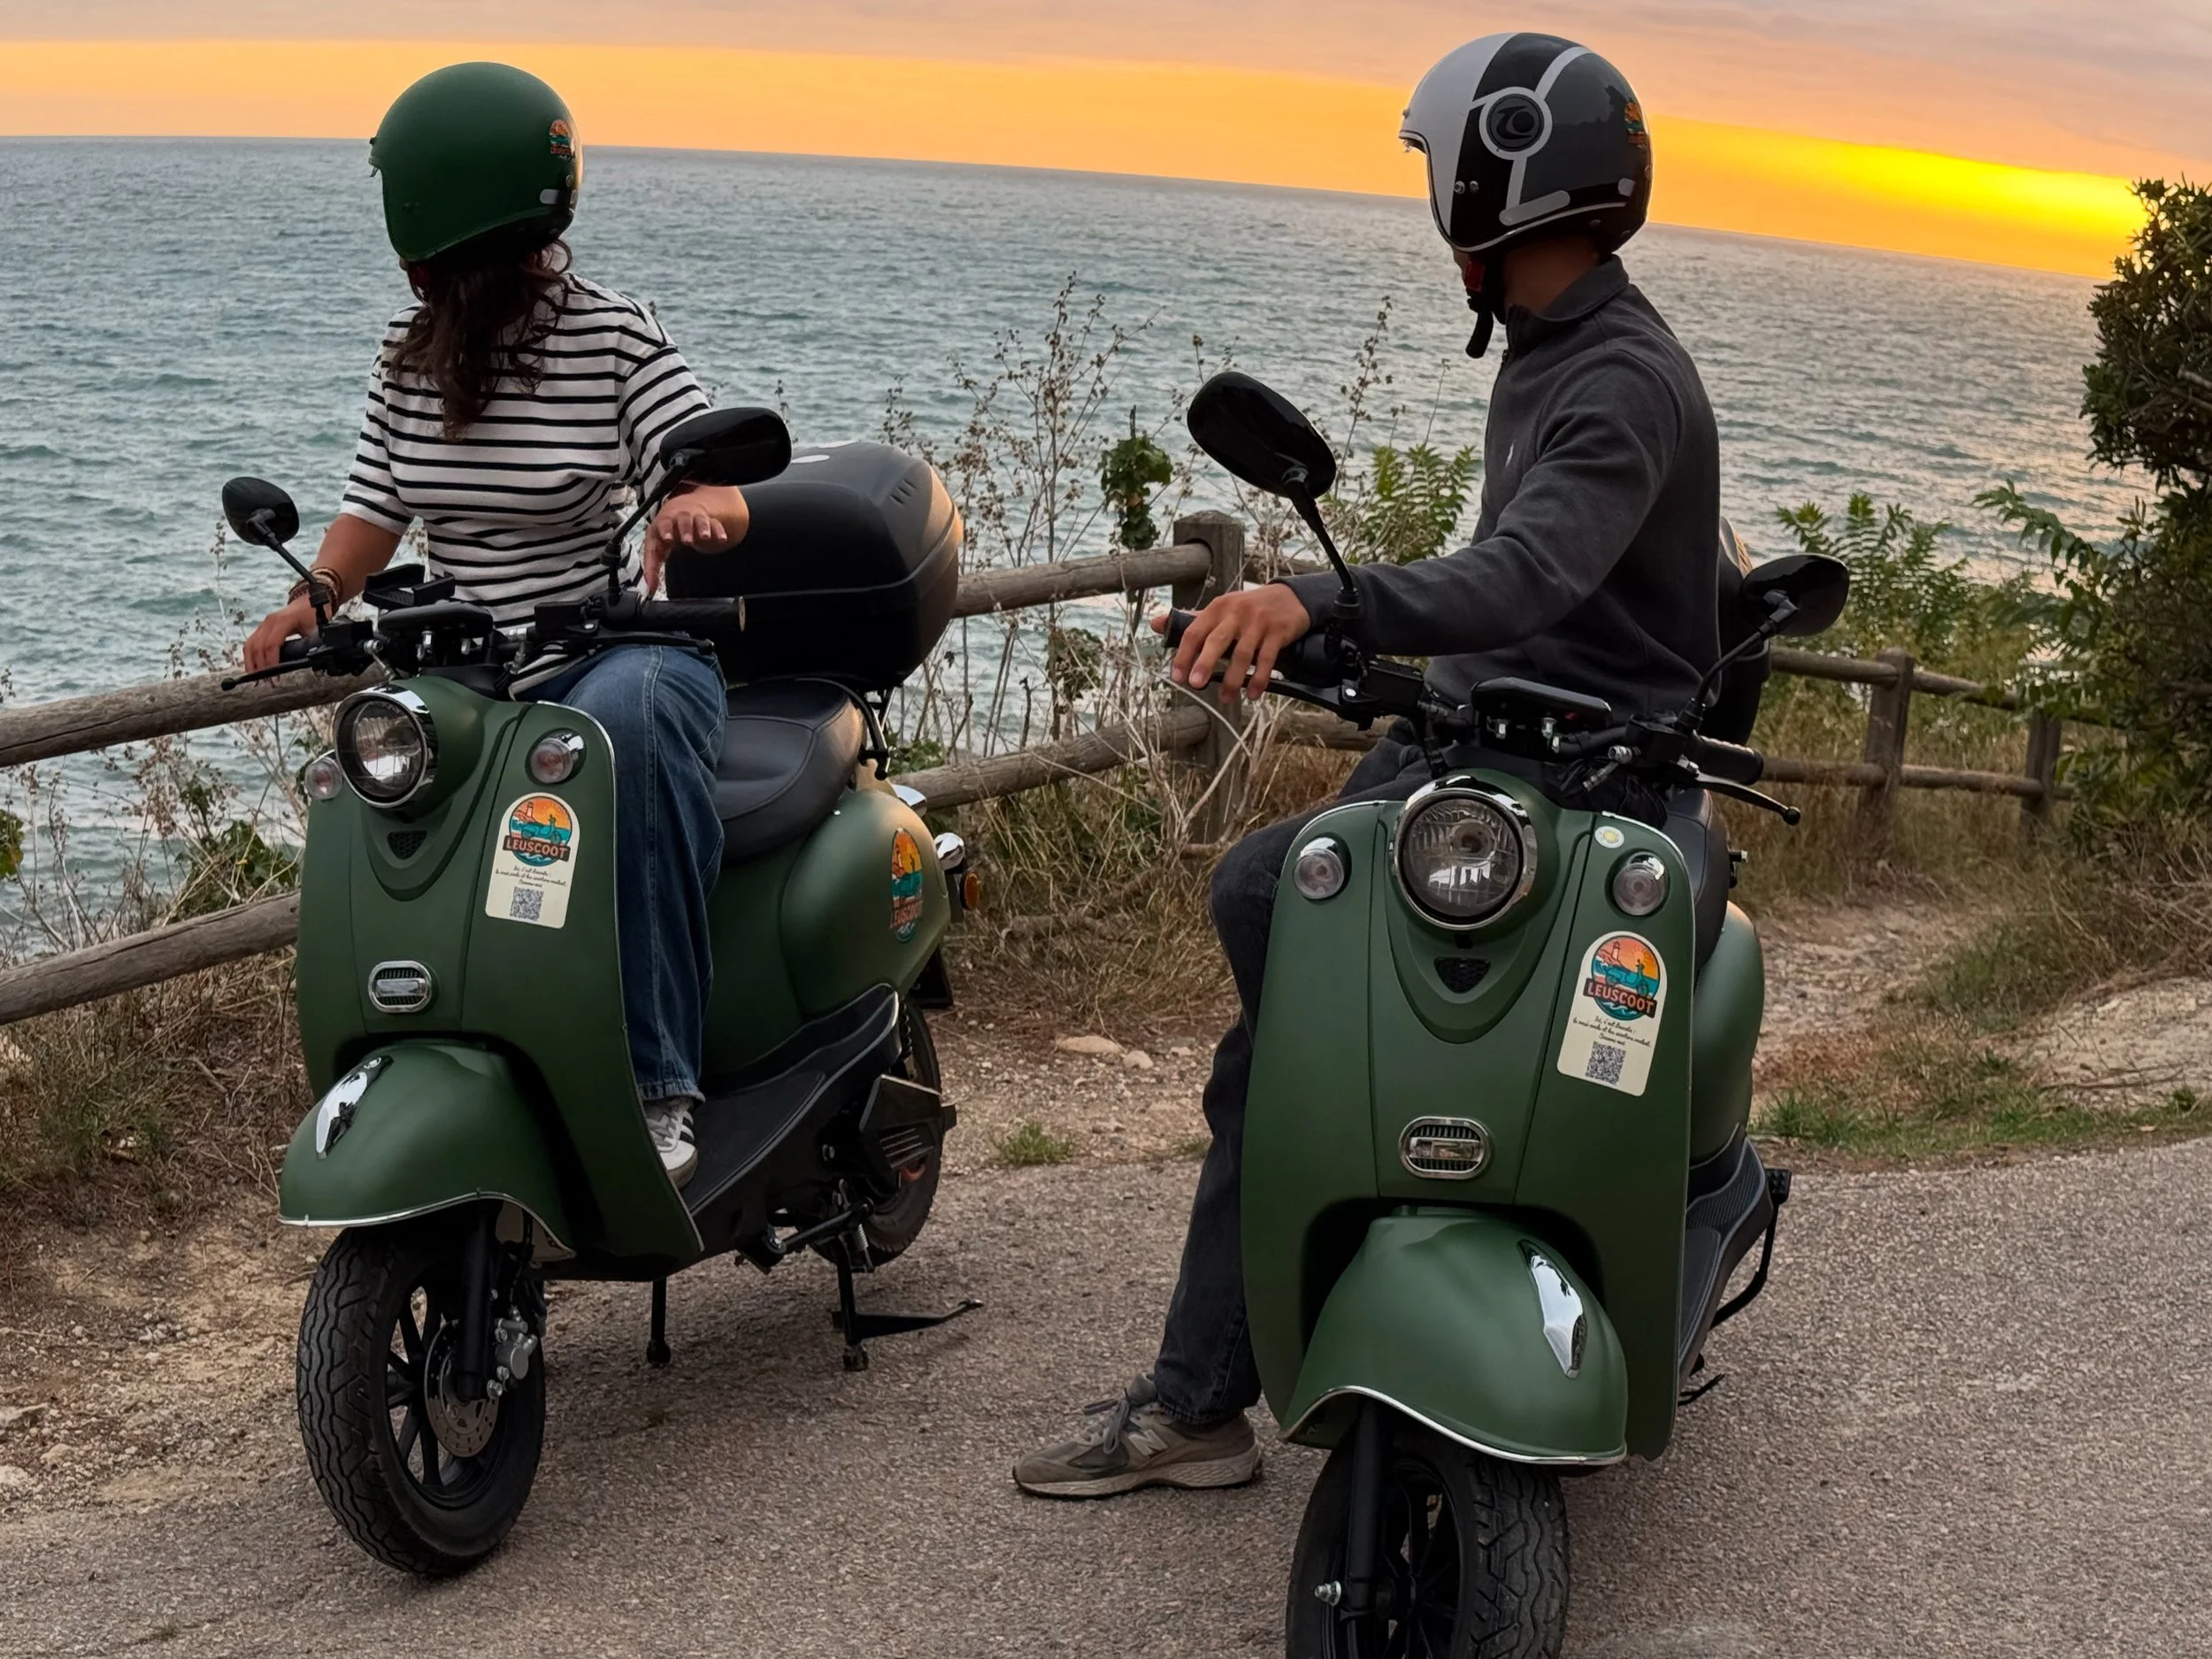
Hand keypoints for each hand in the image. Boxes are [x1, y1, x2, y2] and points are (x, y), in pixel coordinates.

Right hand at [242, 597, 319, 672]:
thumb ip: (314, 643)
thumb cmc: (312, 614)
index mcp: (283, 620)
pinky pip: (250, 643)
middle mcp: (269, 622)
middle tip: (267, 682)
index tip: (275, 676)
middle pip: (258, 647)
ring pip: (250, 645)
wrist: (306, 601)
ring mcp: (263, 625)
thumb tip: (314, 660)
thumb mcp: (316, 628)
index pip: (272, 644)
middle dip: (261, 666)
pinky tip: (252, 669)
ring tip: (257, 679)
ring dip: (251, 664)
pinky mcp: (260, 629)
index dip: (271, 661)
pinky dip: (249, 657)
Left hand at [642, 493, 731, 594]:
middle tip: (687, 540)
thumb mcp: (656, 547)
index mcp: (664, 523)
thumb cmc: (667, 533)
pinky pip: (716, 525)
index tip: (668, 539)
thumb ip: (651, 567)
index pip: (663, 526)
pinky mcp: (710, 522)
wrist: (682, 508)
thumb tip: (648, 589)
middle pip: (682, 520)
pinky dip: (719, 531)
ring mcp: (696, 519)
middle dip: (685, 529)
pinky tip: (722, 539)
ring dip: (702, 528)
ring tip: (704, 537)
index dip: (665, 531)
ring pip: (699, 520)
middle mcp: (680, 518)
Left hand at [1152, 584, 1311, 703]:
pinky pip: (1267, 659)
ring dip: (1233, 679)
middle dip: (1205, 663)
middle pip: (1217, 640)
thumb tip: (1156, 624)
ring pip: (1243, 654)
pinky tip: (1252, 693)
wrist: (1289, 598)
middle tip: (1196, 685)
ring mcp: (1258, 622)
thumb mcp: (1220, 609)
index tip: (1176, 676)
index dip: (1183, 654)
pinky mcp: (1278, 632)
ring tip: (1226, 699)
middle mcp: (1236, 613)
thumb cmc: (1248, 608)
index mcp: (1217, 608)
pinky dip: (1259, 679)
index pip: (1195, 630)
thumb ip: (1191, 620)